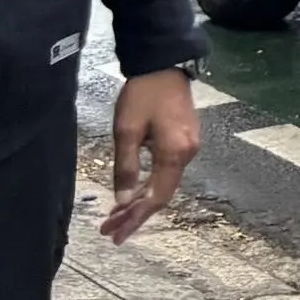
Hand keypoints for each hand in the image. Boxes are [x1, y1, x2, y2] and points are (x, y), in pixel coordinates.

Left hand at [101, 72, 200, 243]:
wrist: (164, 65)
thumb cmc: (143, 95)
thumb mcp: (127, 131)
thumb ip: (126, 167)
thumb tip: (123, 200)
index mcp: (175, 154)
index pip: (156, 197)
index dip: (136, 218)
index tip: (115, 234)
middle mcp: (188, 154)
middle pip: (162, 194)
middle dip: (136, 214)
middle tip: (110, 230)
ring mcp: (189, 147)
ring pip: (164, 184)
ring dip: (141, 201)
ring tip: (116, 216)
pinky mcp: (185, 139)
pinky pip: (167, 172)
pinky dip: (149, 185)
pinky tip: (133, 191)